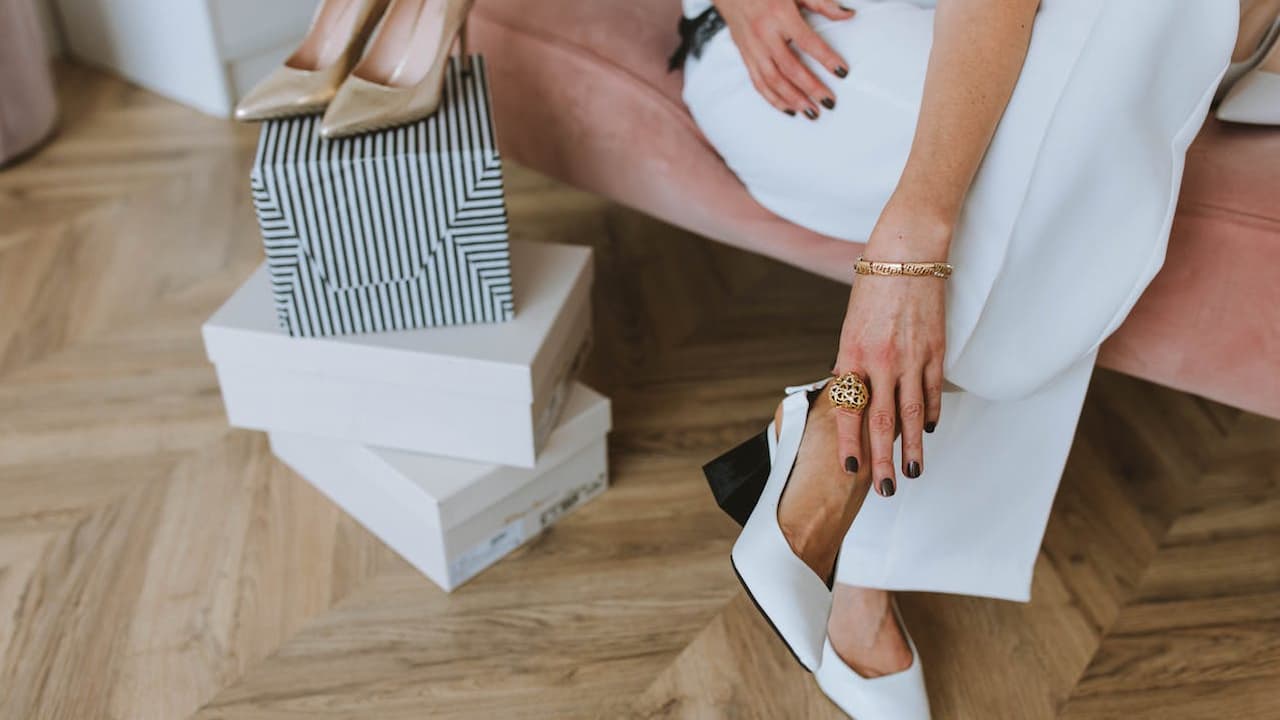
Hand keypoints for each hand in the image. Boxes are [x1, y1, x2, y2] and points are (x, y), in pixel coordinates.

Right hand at [714, 0, 855, 117]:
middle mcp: (764, 34)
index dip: (826, 58)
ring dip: (793, 100)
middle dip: (811, 88)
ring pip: (773, 81)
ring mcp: (753, 48)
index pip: (807, 42)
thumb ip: (822, 3)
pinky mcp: (745, 56)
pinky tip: (789, 109)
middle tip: (829, 102)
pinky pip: (758, 83)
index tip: (842, 71)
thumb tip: (848, 15)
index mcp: (780, 15)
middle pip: (790, 68)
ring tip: (811, 112)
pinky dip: (773, 99)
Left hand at [832, 208, 948, 497]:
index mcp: (852, 356)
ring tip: (915, 473)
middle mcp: (881, 362)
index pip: (850, 411)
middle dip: (884, 460)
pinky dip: (931, 415)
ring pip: (912, 415)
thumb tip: (852, 398)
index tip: (852, 471)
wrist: (905, 256)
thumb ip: (853, 366)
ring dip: (913, 449)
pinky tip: (928, 433)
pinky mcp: (935, 351)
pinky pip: (933, 392)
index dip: (851, 444)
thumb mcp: (850, 329)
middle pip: (882, 423)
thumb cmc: (872, 291)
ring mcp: (911, 359)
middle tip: (887, 490)